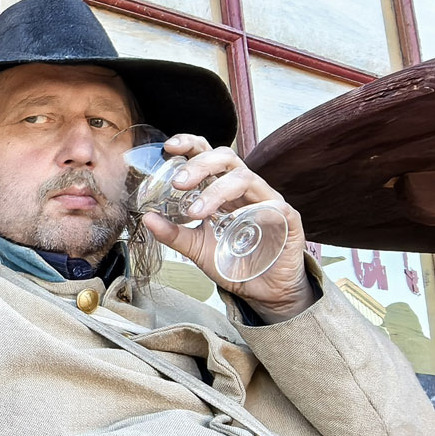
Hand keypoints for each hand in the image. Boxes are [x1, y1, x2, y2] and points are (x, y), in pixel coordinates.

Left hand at [139, 135, 313, 318]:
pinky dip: (256, 209)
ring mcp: (268, 201)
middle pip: (226, 158)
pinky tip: (238, 220)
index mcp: (223, 188)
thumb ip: (173, 233)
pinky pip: (275, 206)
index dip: (191, 144)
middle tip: (178, 182)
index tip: (169, 147)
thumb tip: (146, 218)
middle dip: (200, 165)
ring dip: (218, 191)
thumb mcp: (197, 248)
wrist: (264, 290)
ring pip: (246, 178)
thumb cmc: (232, 261)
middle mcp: (245, 188)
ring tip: (196, 211)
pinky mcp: (288, 219)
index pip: (208, 155)